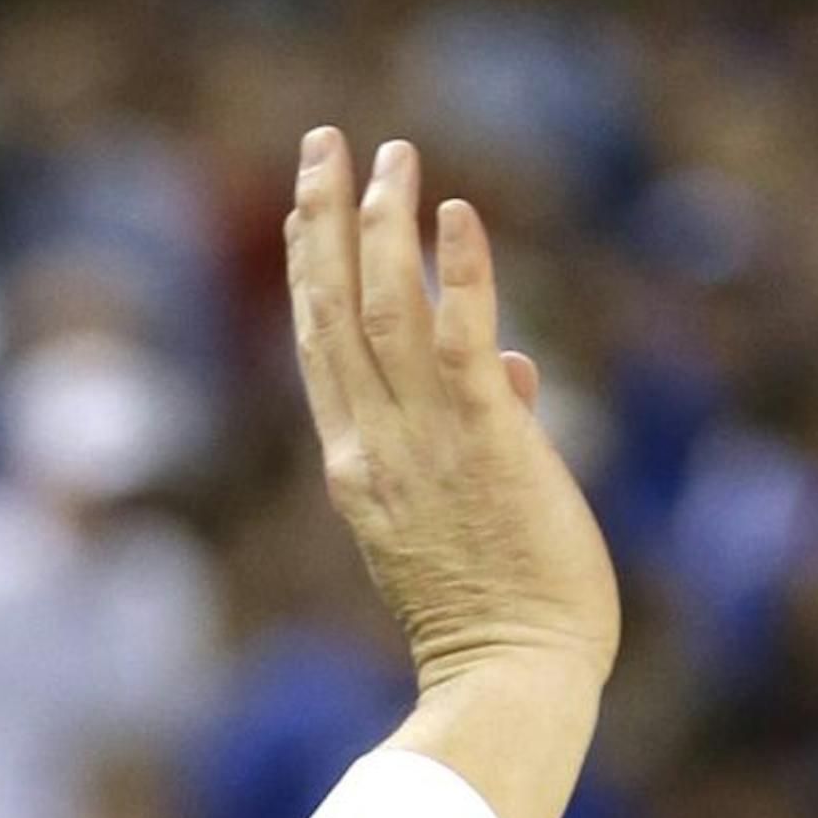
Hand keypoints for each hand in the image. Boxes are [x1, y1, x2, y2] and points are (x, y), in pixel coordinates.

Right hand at [284, 129, 620, 695]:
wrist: (506, 674)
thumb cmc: (492, 613)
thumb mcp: (466, 515)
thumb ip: (483, 430)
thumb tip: (514, 367)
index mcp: (354, 466)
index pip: (321, 350)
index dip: (309, 272)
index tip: (303, 211)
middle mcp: (369, 444)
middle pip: (330, 311)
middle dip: (321, 221)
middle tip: (319, 143)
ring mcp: (419, 439)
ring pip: (382, 309)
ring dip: (380, 223)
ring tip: (387, 152)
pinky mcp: (482, 438)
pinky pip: (458, 336)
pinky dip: (455, 270)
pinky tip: (451, 211)